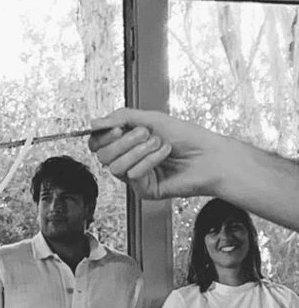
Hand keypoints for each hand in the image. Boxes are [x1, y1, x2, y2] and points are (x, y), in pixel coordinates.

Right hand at [88, 108, 232, 200]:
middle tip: (144, 134)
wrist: (210, 155)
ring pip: (115, 167)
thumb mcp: (152, 119)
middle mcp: (129, 160)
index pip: (99, 144)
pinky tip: (163, 156)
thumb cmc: (189, 138)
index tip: (116, 128)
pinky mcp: (144, 190)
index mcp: (128, 144)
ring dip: (139, 151)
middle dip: (124, 142)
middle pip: (103, 156)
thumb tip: (96, 123)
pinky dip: (149, 162)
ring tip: (159, 145)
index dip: (103, 136)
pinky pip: (132, 176)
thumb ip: (122, 117)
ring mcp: (136, 177)